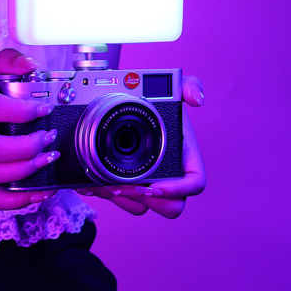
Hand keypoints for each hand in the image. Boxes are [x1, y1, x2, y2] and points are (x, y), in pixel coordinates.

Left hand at [75, 75, 205, 217]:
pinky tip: (93, 185)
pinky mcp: (126, 183)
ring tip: (105, 186)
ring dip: (124, 201)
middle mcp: (170, 175)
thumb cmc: (153, 99)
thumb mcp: (172, 87)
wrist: (125, 101)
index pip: (194, 183)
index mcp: (185, 157)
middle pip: (169, 205)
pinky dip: (107, 196)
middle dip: (147, 200)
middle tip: (124, 187)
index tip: (155, 186)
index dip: (179, 190)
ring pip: (142, 206)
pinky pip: (121, 200)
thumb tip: (197, 99)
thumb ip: (189, 85)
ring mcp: (148, 181)